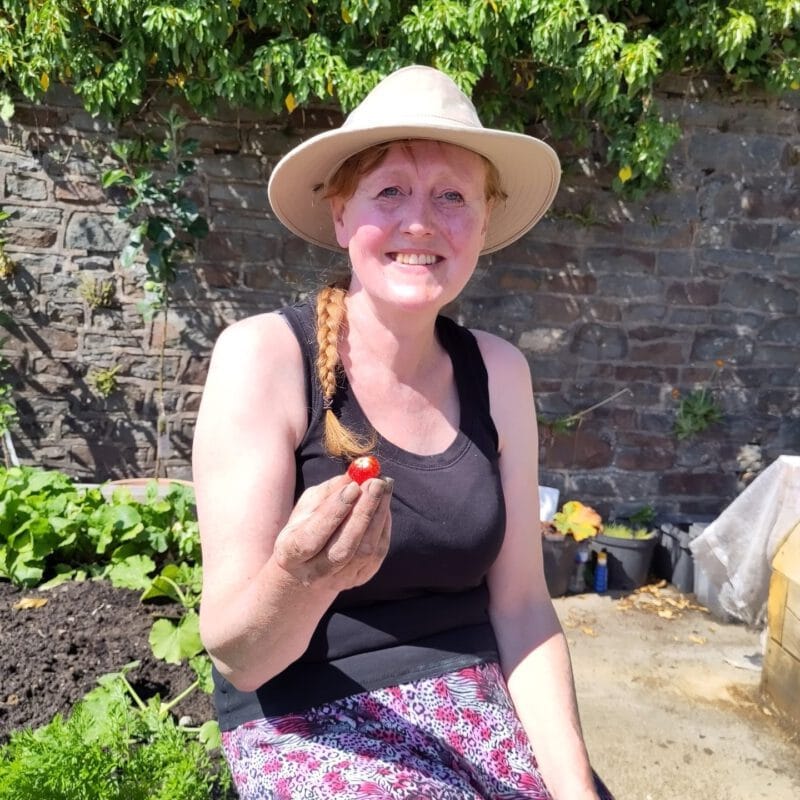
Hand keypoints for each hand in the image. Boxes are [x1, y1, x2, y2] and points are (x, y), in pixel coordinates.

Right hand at [272, 475, 392, 591]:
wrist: (307, 567)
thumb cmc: (306, 526)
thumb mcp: (308, 506)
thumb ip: (330, 491)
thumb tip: (355, 475)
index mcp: (291, 552)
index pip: (313, 536)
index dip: (335, 511)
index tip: (354, 486)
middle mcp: (314, 572)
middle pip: (344, 547)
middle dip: (363, 511)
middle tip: (377, 482)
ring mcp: (338, 580)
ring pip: (365, 551)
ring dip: (378, 515)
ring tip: (384, 487)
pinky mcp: (360, 579)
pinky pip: (378, 553)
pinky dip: (383, 525)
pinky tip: (383, 505)